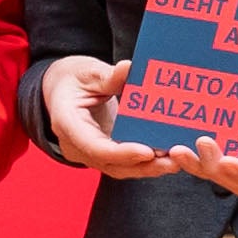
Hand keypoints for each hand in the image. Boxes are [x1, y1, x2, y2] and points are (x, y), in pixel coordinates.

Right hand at [37, 54, 177, 179]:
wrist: (61, 90)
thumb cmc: (73, 79)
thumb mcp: (88, 72)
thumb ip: (109, 76)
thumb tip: (128, 68)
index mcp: (67, 123)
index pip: (94, 146)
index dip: (121, 153)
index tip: (148, 151)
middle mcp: (75, 145)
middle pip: (110, 164)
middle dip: (143, 166)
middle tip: (173, 162)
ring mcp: (88, 153)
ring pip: (119, 169)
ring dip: (148, 168)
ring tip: (175, 161)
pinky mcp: (101, 155)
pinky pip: (123, 163)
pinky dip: (144, 162)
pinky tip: (167, 157)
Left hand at [160, 31, 237, 193]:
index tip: (229, 162)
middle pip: (230, 176)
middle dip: (210, 169)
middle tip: (193, 147)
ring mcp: (236, 137)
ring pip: (209, 164)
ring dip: (192, 162)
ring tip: (174, 146)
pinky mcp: (218, 121)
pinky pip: (198, 138)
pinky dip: (183, 136)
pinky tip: (167, 125)